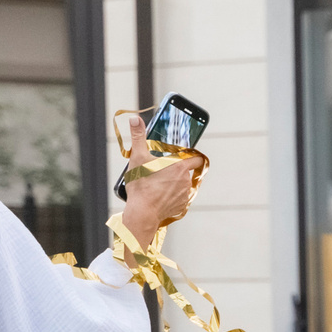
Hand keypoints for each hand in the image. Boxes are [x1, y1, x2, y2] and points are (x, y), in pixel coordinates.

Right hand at [117, 115, 195, 246]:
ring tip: (157, 183)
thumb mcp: (137, 157)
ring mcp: (185, 195)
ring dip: (173, 183)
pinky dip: (171, 196)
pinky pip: (179, 198)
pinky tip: (159, 195)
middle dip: (176, 170)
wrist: (142, 212)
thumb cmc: (141, 185)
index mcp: (180, 167)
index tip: (183, 156)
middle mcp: (186, 181)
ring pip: (183, 185)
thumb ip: (138, 136)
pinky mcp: (181, 207)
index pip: (197, 158)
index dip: (191, 156)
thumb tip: (135, 119)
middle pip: (186, 171)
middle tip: (160, 170)